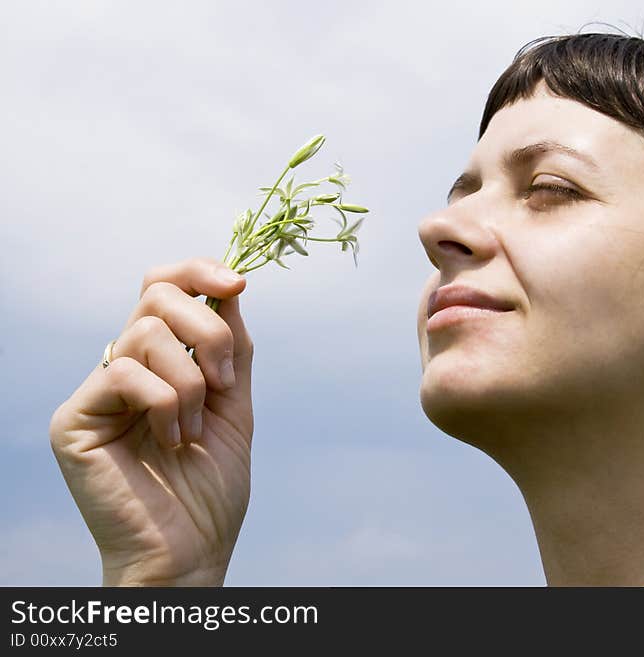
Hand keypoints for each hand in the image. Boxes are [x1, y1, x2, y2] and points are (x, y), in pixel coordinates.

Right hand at [49, 258, 253, 585]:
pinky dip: (166, 403)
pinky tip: (172, 441)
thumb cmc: (211, 486)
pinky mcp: (75, 418)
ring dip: (192, 382)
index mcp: (161, 361)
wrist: (192, 550)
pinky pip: (124, 372)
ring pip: (146, 332)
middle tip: (226, 383)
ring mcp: (97, 391)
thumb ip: (232, 348)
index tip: (238, 283)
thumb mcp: (235, 406)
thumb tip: (231, 287)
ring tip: (193, 431)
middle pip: (156, 295)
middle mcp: (125, 367)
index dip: (198, 273)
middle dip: (208, 330)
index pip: (163, 287)